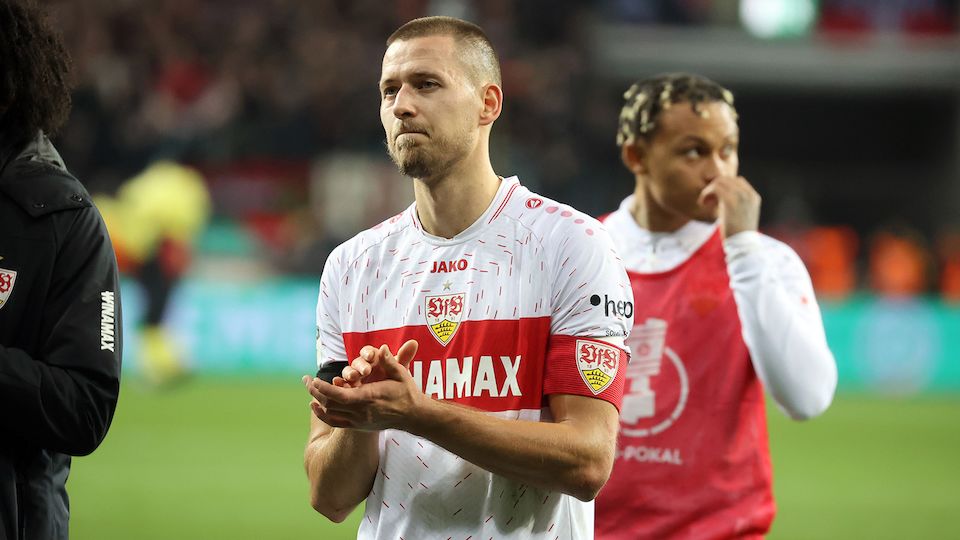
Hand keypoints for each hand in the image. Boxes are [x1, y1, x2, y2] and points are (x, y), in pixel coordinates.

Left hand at [302, 340, 419, 430]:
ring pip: (331, 413)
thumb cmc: (407, 393)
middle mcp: (361, 412)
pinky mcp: (359, 426)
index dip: (323, 389)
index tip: (314, 379)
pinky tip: (315, 406)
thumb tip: (381, 347)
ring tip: (309, 389)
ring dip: (317, 401)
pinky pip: (336, 423)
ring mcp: (359, 421)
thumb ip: (390, 361)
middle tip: (305, 380)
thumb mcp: (401, 374)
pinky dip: (323, 415)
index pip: (339, 395)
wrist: (414, 416)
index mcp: (369, 397)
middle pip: (330, 404)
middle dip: (315, 391)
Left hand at [697, 175, 759, 237]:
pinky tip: (703, 203)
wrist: (743, 245)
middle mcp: (748, 194)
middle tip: (708, 200)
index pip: (737, 181)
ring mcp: (741, 196)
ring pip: (720, 181)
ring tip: (705, 202)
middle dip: (715, 187)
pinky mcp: (730, 201)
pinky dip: (706, 193)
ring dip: (709, 190)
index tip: (716, 198)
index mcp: (753, 197)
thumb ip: (737, 204)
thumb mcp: (742, 215)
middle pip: (727, 179)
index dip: (724, 186)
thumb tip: (722, 199)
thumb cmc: (739, 234)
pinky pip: (715, 188)